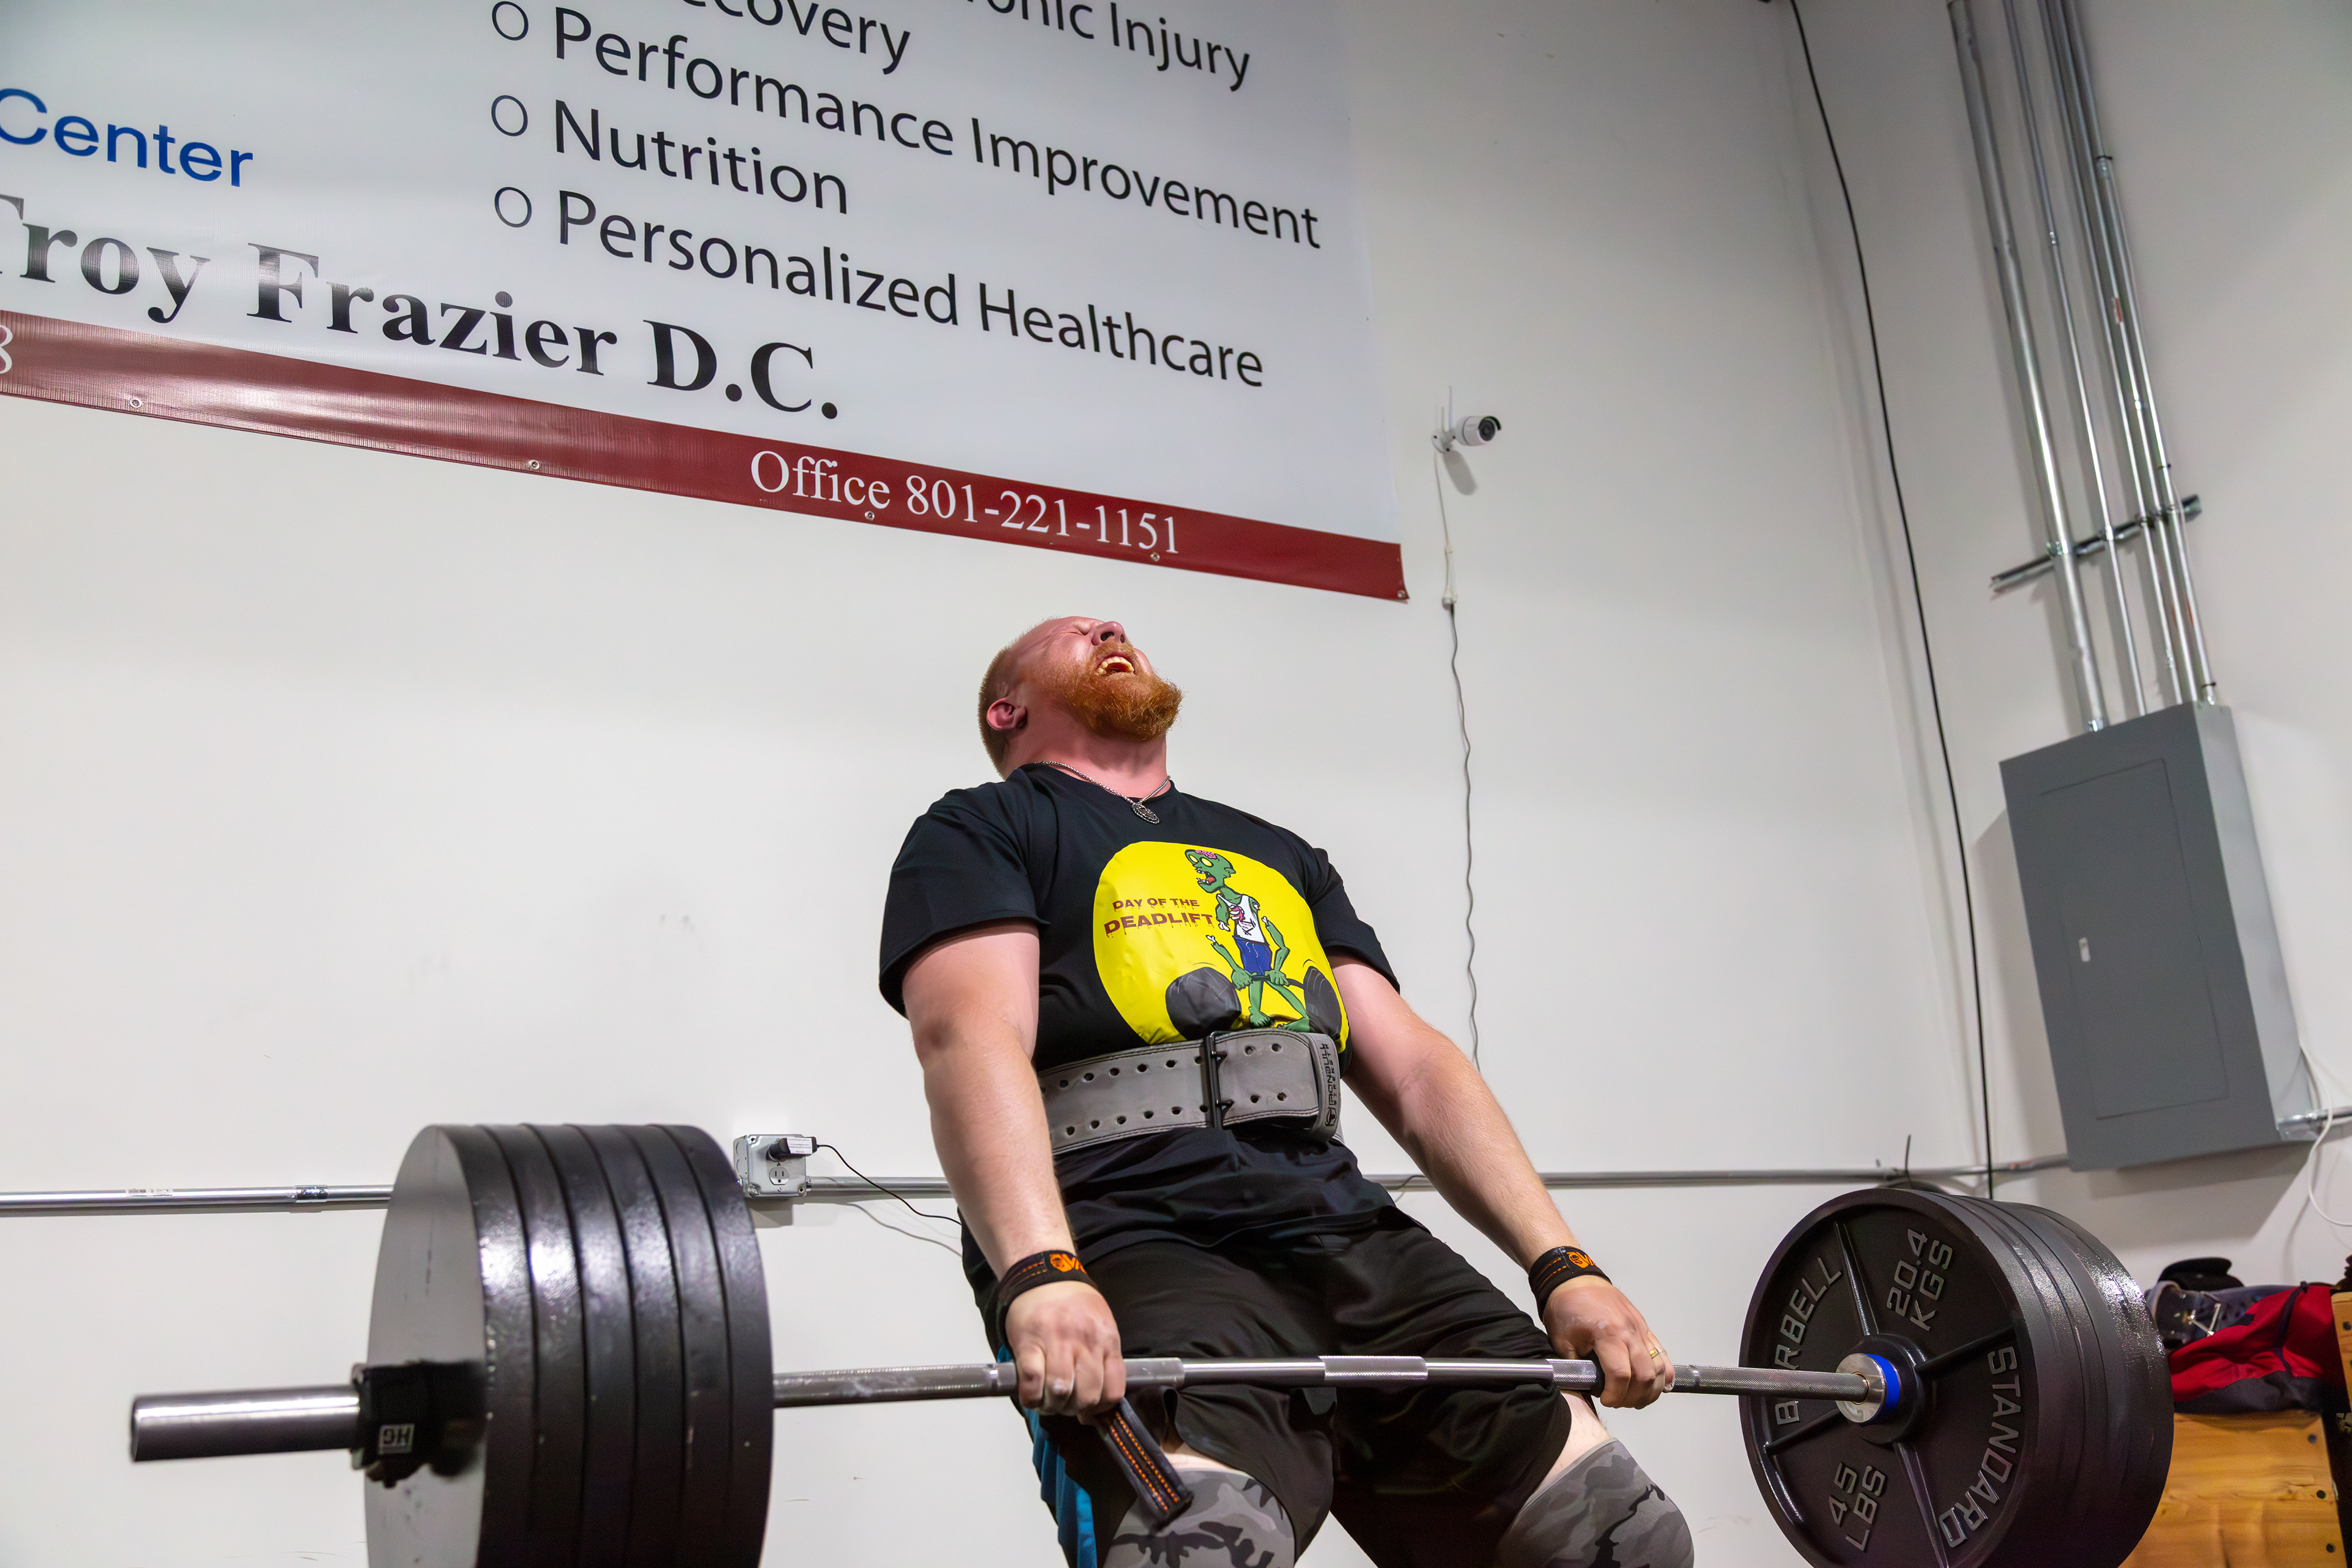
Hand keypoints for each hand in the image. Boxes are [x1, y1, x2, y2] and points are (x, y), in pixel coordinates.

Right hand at [1004, 1279, 1126, 1420]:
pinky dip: (1032, 1398)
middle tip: (1066, 1404)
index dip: (1100, 1408)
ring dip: (1053, 1406)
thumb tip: (1099, 1400)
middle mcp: (1085, 1341)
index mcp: (1106, 1338)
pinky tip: (1032, 1395)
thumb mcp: (1101, 1325)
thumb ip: (1103, 1358)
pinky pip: (1032, 1383)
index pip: (1113, 1389)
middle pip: (1087, 1395)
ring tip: (1048, 1401)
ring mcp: (1056, 1342)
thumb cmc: (1073, 1304)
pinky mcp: (1029, 1343)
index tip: (1090, 1411)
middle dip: (1076, 1408)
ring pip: (1060, 1392)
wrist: (1043, 1275)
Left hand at [1543, 1277, 1672, 1407]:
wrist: (1575, 1280)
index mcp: (1608, 1333)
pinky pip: (1662, 1353)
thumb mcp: (1561, 1340)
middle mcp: (1630, 1331)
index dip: (1615, 1394)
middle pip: (1644, 1375)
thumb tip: (1586, 1388)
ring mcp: (1640, 1329)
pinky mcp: (1645, 1327)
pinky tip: (1660, 1386)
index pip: (1621, 1374)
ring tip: (1635, 1399)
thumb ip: (1575, 1366)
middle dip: (1633, 1397)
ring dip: (1650, 1389)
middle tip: (1618, 1401)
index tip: (1605, 1400)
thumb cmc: (1567, 1307)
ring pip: (1658, 1367)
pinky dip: (1665, 1373)